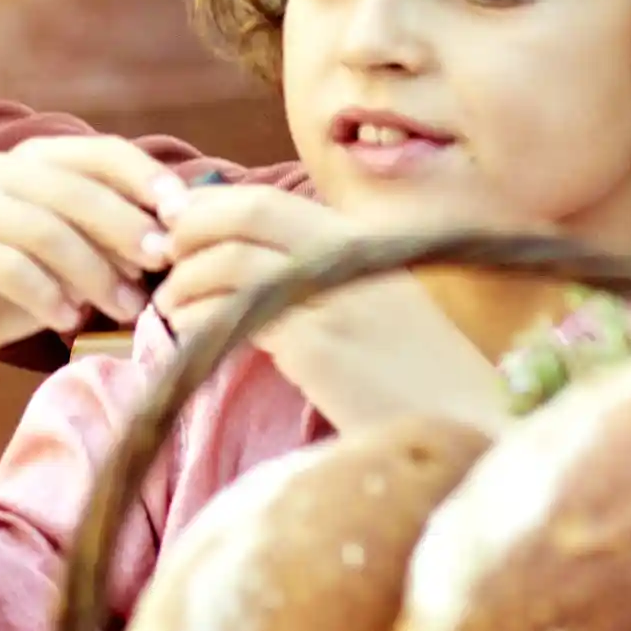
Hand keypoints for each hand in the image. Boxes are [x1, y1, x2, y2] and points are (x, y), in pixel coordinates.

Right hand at [0, 138, 178, 500]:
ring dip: (93, 271)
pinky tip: (66, 320)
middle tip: (160, 266)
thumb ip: (116, 240)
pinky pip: (8, 266)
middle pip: (75, 188)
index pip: (99, 151)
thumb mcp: (76, 261)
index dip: (145, 177)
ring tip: (123, 310)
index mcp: (34, 160)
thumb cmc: (19, 290)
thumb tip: (179, 236)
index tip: (183, 216)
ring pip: (45, 229)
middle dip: (125, 227)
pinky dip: (47, 295)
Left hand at [156, 180, 506, 434]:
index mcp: (362, 241)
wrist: (471, 429)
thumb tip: (243, 263)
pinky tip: (186, 333)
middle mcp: (351, 255)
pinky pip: (237, 312)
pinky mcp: (319, 346)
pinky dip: (198, 316)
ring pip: (231, 260)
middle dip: (188, 229)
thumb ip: (324, 276)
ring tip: (169, 304)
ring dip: (184, 279)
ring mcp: (335, 297)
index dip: (209, 206)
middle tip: (159, 256)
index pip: (268, 201)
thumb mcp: (378, 305)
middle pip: (247, 213)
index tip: (174, 224)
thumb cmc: (418, 379)